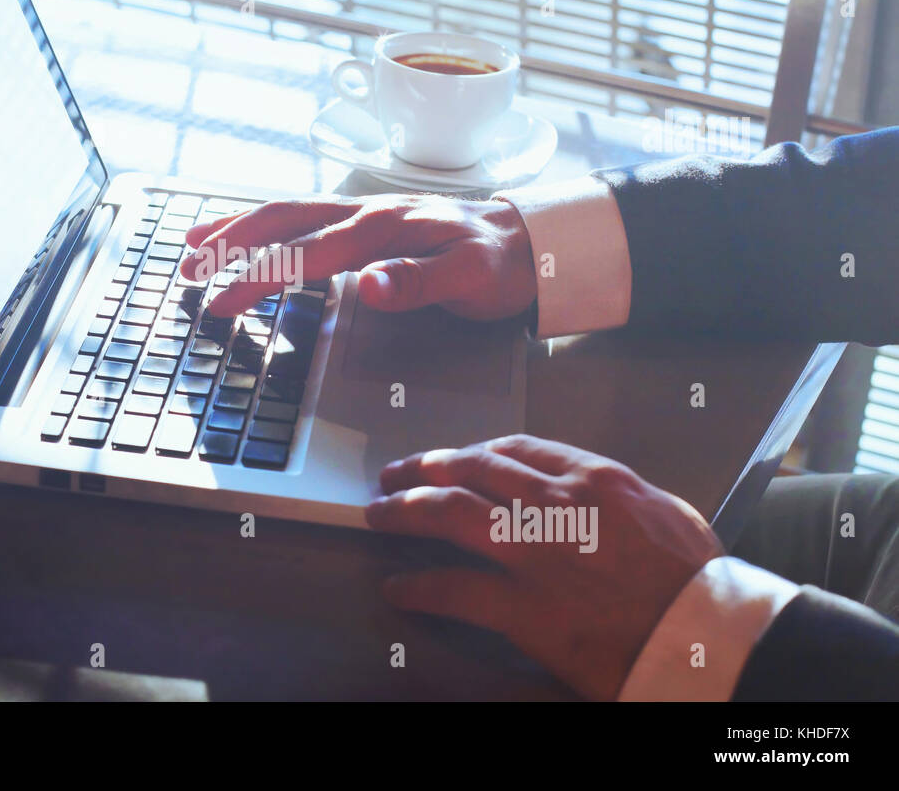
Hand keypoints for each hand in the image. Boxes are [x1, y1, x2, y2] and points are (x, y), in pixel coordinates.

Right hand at [181, 194, 536, 318]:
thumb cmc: (501, 265)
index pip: (305, 254)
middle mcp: (365, 212)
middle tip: (187, 272)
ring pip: (286, 212)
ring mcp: (363, 212)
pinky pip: (303, 215)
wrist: (531, 241)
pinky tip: (247, 231)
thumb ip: (419, 282)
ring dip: (237, 227)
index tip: (221, 303)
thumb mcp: (472, 279)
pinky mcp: (366, 219)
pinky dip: (266, 222)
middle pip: (281, 221)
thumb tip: (369, 284)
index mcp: (383, 228)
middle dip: (229, 246)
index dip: (258, 279)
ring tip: (193, 244)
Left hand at [366, 435, 723, 700]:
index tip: (453, 457)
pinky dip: (418, 586)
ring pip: (449, 512)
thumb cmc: (700, 582)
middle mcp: (555, 503)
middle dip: (425, 467)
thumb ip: (618, 495)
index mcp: (593, 478)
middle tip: (396, 473)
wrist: (707, 638)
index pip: (516, 448)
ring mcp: (534, 553)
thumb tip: (593, 492)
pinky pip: (453, 589)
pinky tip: (398, 587)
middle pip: (470, 469)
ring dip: (405, 509)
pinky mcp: (523, 607)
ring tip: (379, 513)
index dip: (472, 450)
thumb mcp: (667, 512)